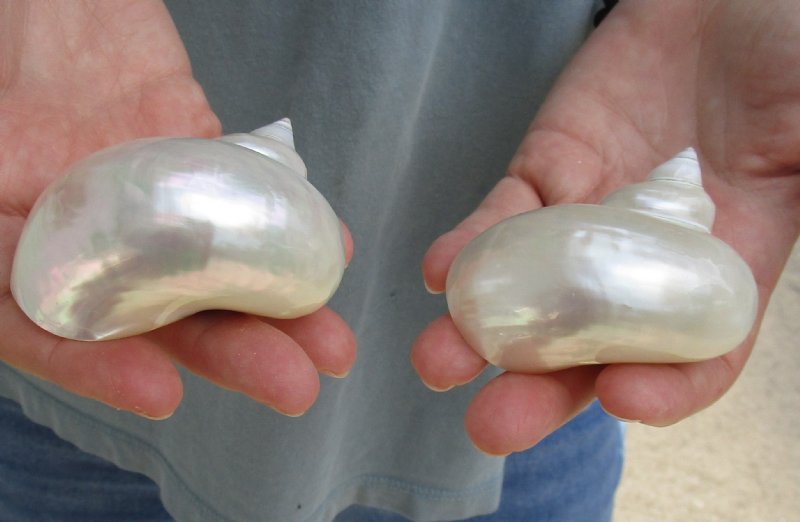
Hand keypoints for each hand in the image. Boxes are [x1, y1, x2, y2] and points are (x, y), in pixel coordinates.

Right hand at [0, 1, 354, 418]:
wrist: (56, 3)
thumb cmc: (3, 49)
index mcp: (12, 242)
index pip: (44, 324)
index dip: (96, 363)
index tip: (159, 391)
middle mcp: (84, 239)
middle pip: (154, 313)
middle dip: (227, 352)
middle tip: (292, 386)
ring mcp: (150, 202)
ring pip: (214, 267)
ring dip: (276, 308)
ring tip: (331, 341)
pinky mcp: (200, 162)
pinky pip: (247, 197)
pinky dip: (290, 224)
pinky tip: (329, 246)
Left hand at [412, 0, 799, 454]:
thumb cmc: (785, 53)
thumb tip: (797, 203)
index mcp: (728, 264)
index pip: (697, 353)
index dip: (667, 387)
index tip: (627, 399)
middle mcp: (648, 260)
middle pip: (591, 344)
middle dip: (541, 389)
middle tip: (493, 425)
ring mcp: (590, 218)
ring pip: (532, 293)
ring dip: (483, 335)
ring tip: (441, 362)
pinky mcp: (546, 172)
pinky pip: (503, 218)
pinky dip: (472, 248)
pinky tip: (442, 274)